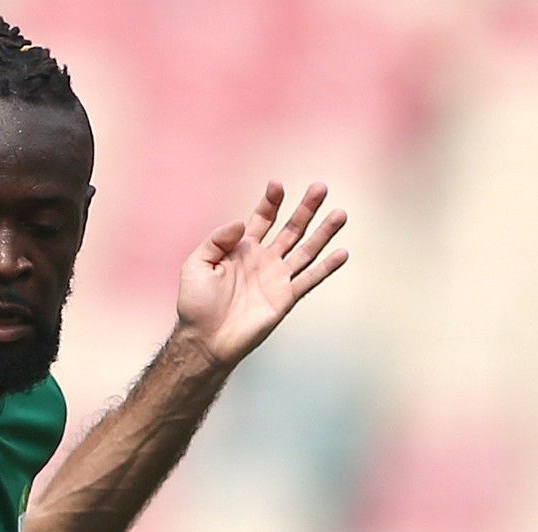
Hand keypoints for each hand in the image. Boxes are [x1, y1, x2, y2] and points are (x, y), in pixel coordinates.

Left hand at [175, 181, 348, 366]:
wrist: (205, 339)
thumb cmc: (196, 304)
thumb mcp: (196, 265)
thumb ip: (216, 240)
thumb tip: (241, 222)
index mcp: (242, 248)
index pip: (263, 218)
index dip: (271, 201)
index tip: (277, 185)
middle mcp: (264, 259)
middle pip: (291, 228)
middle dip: (305, 208)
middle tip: (320, 187)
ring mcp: (277, 278)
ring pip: (306, 250)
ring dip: (324, 232)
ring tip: (340, 214)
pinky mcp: (285, 298)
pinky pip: (309, 279)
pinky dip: (326, 267)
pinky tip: (342, 253)